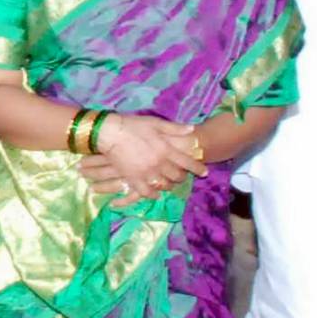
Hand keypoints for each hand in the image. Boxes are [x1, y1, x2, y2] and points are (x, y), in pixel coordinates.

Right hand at [78, 112, 201, 200]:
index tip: (205, 172)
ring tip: (169, 184)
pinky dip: (152, 194)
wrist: (111, 133)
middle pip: (176, 176)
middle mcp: (158, 163)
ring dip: (169, 185)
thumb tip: (191, 130)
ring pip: (163, 185)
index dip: (197, 168)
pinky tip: (155, 193)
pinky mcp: (133, 179)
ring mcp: (146, 173)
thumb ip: (175, 129)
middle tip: (182, 175)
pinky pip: (146, 192)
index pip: (187, 162)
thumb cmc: (134, 125)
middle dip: (181, 177)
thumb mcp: (156, 123)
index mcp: (166, 149)